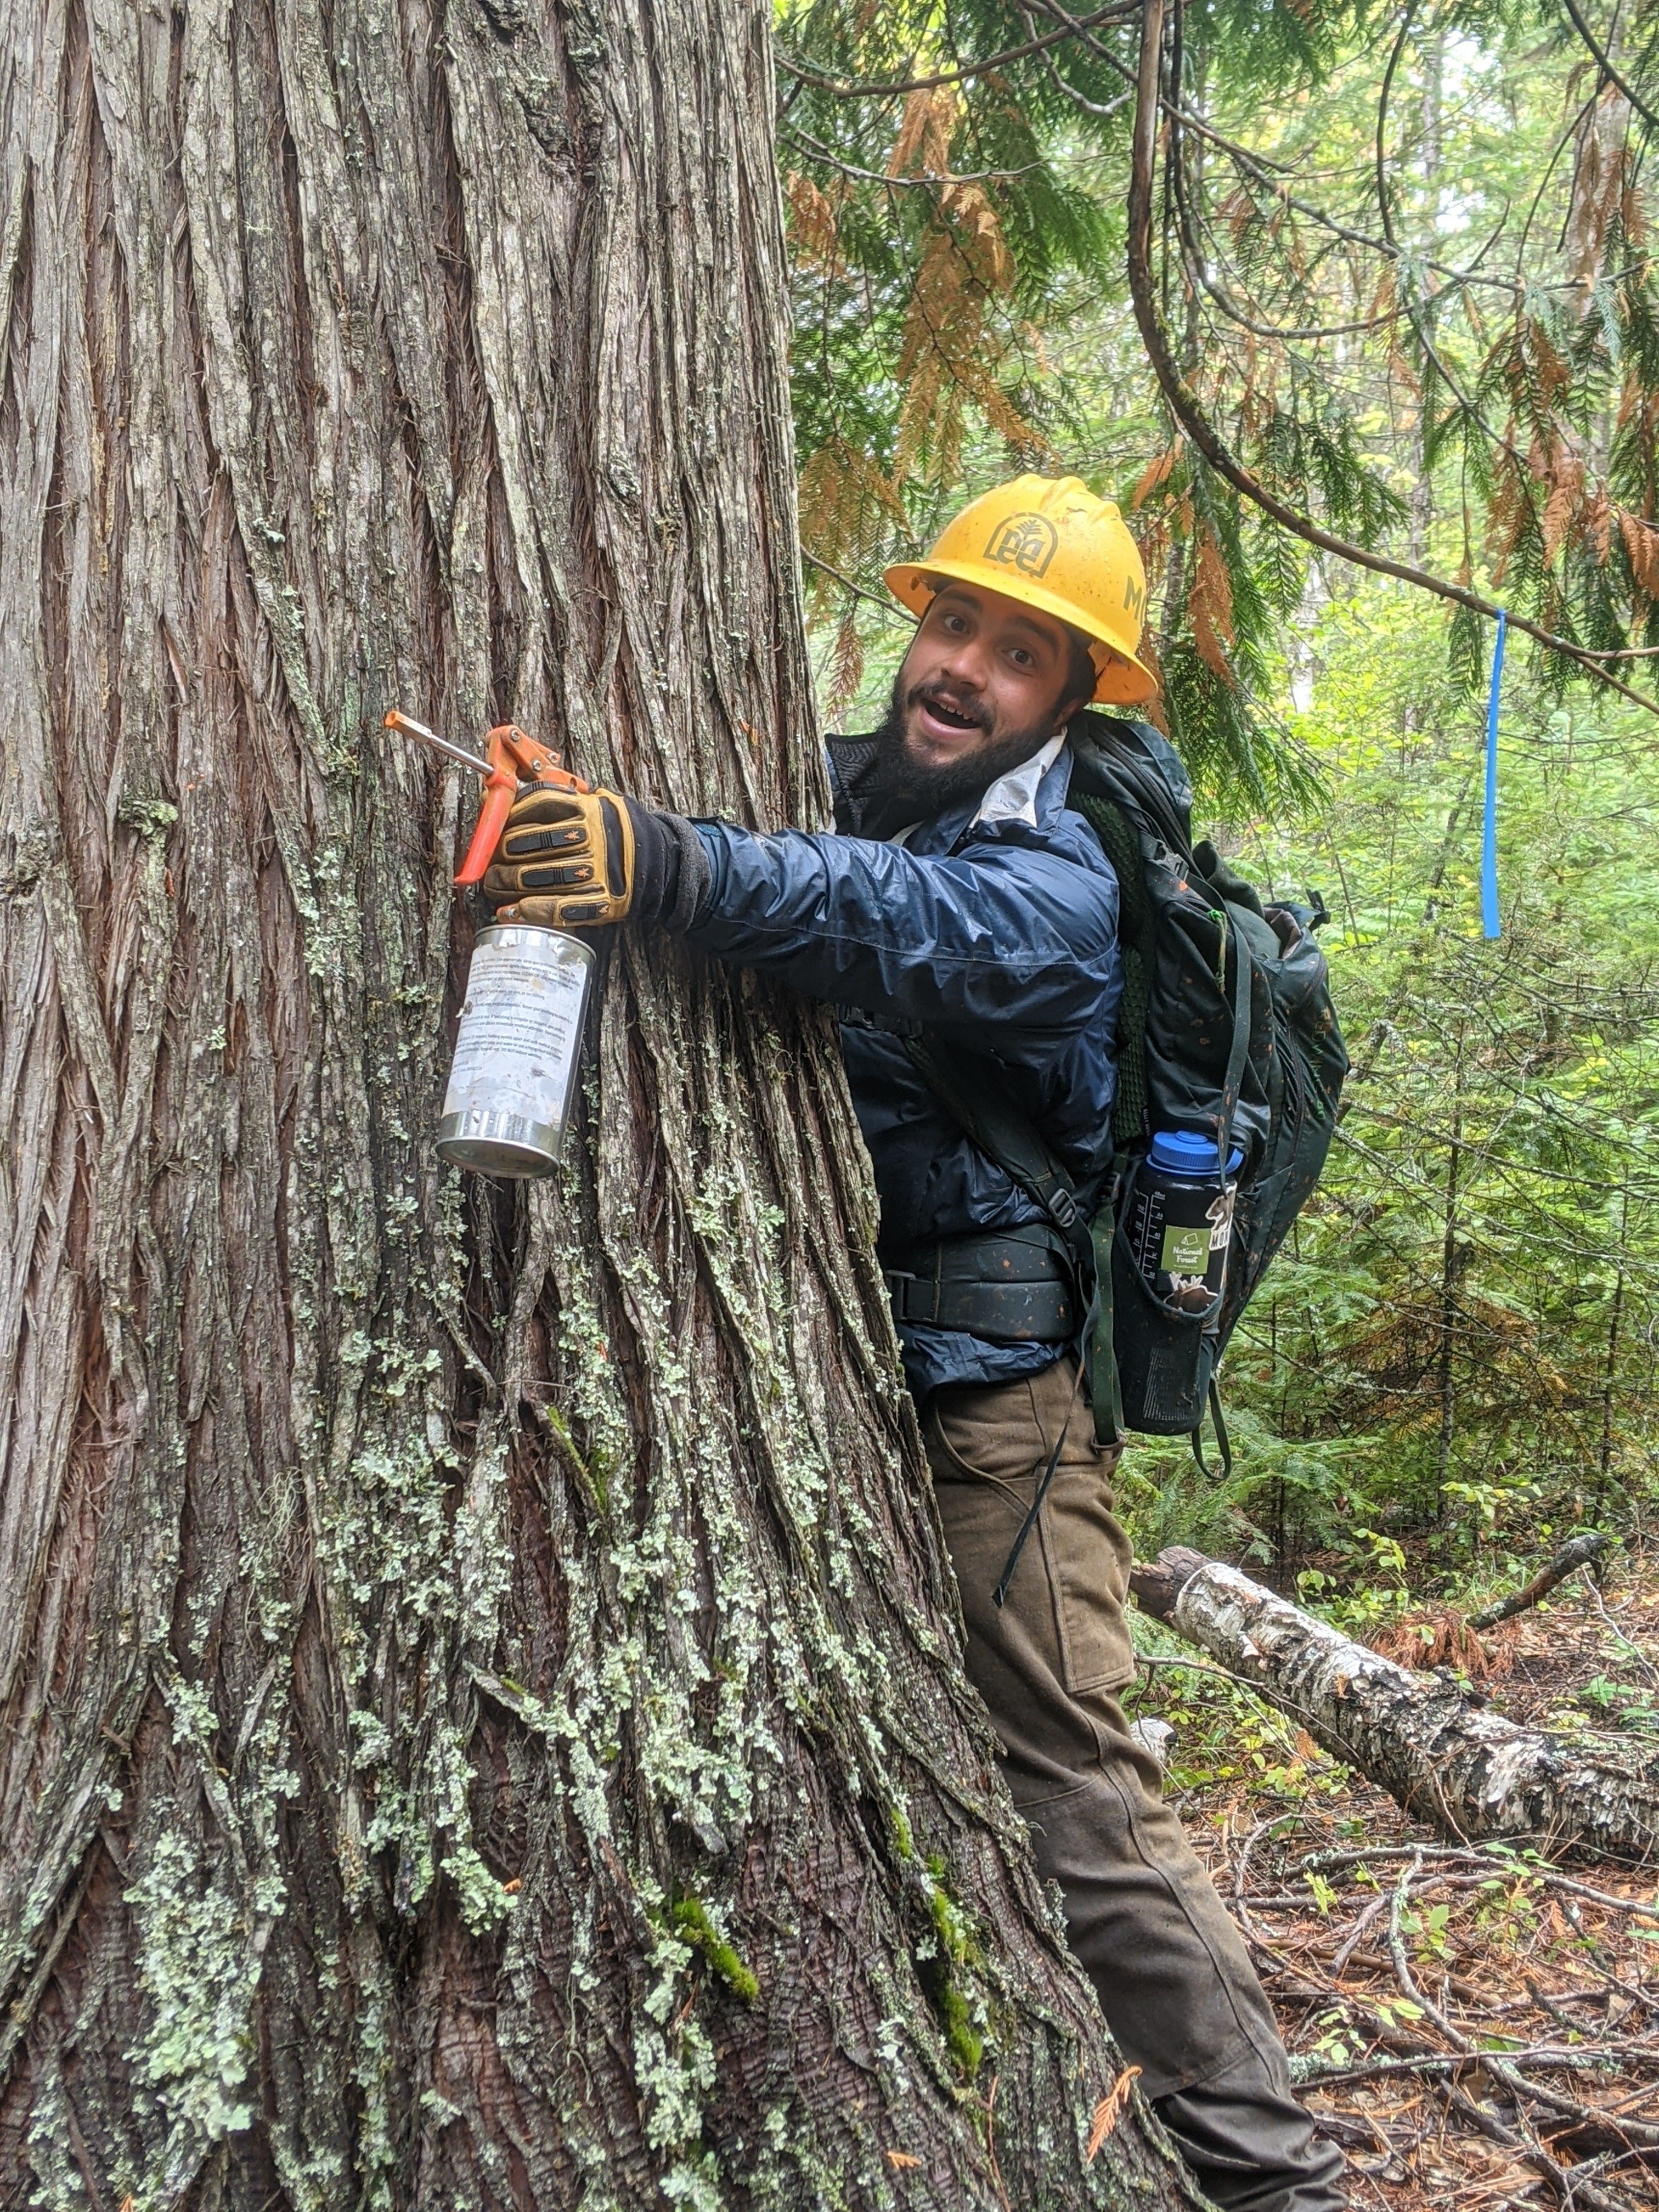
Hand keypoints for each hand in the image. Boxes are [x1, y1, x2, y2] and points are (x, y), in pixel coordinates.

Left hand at [483, 784, 637, 927]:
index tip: (495, 827)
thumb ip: (555, 798)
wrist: (659, 861)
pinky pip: (557, 908)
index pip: (537, 804)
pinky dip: (529, 911)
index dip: (509, 816)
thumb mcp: (592, 802)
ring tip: (494, 884)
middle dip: (500, 855)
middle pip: (530, 843)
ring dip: (506, 883)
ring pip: (537, 877)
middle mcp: (591, 838)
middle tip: (491, 863)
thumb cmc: (614, 831)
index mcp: (588, 809)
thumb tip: (502, 796)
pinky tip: (509, 912)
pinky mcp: (600, 901)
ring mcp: (596, 871)